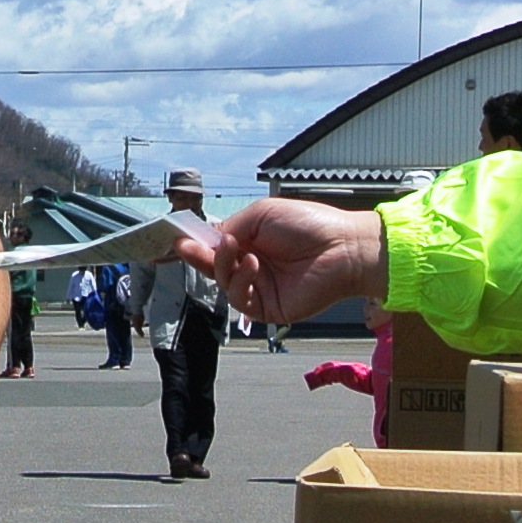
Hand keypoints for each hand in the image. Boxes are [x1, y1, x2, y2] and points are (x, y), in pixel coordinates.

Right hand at [182, 197, 383, 326]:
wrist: (342, 248)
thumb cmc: (309, 224)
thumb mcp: (262, 214)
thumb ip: (232, 226)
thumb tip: (210, 238)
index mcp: (253, 241)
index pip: (218, 245)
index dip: (198, 243)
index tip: (179, 238)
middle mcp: (254, 265)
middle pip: (215, 266)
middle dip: (198, 257)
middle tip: (184, 247)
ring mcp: (260, 288)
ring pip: (223, 283)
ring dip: (224, 264)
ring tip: (237, 248)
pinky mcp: (267, 307)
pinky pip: (239, 298)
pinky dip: (240, 280)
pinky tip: (252, 264)